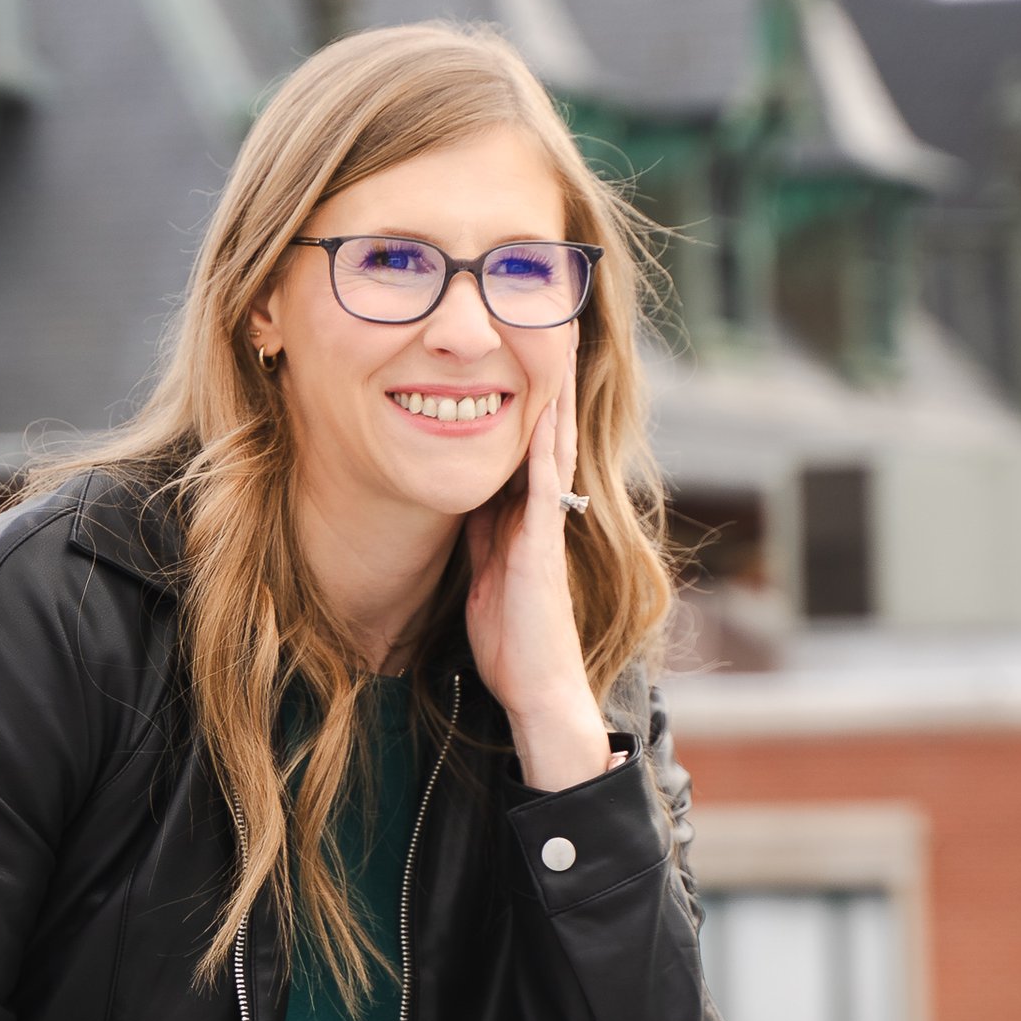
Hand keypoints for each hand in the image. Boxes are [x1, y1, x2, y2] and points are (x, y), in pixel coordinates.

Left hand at [461, 346, 611, 793]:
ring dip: (551, 402)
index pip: (525, 450)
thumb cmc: (511, 641)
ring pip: (550, 451)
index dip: (523, 407)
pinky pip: (544, 486)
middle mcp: (542, 516)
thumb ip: (483, 536)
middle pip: (544, 438)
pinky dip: (541, 448)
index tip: (516, 362)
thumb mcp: (485, 574)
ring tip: (552, 349)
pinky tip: (540, 412)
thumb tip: (469, 503)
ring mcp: (546, 528)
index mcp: (526, 521)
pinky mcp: (543, 545)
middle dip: (543, 388)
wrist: (537, 686)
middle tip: (545, 334)